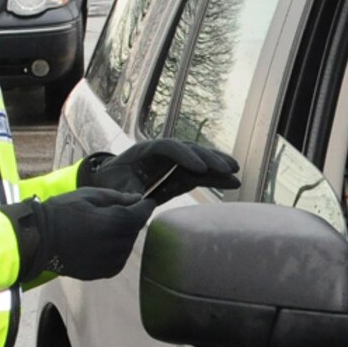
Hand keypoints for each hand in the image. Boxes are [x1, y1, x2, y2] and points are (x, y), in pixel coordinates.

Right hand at [0, 188, 155, 284]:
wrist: (37, 239)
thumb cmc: (59, 212)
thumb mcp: (88, 195)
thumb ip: (117, 198)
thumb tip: (138, 199)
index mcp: (114, 222)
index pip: (142, 214)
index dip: (146, 206)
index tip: (146, 201)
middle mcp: (116, 244)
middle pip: (135, 230)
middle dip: (130, 220)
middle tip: (113, 212)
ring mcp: (109, 261)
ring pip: (127, 246)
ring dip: (122, 236)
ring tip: (102, 228)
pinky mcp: (102, 272)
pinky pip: (118, 260)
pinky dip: (114, 250)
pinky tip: (99, 243)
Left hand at [81, 138, 239, 201]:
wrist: (112, 181)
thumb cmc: (112, 181)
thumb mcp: (114, 186)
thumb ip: (125, 190)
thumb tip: (135, 199)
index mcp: (146, 150)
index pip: (169, 147)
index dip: (185, 156)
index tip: (199, 169)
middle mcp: (164, 152)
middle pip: (189, 149)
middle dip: (209, 158)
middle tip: (227, 168)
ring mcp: (174, 162)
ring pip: (199, 159)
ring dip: (218, 164)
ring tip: (235, 171)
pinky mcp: (181, 174)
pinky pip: (201, 174)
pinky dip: (216, 177)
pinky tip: (232, 181)